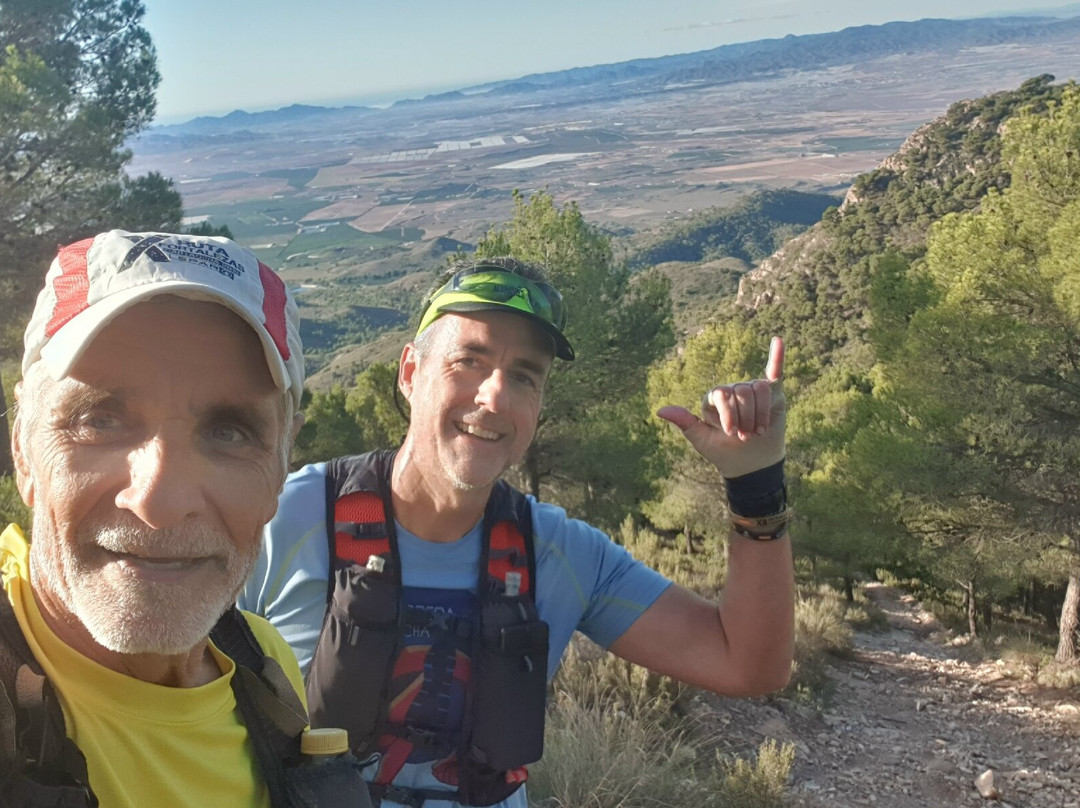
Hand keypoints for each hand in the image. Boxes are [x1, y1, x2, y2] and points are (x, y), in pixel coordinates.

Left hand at [657, 337, 784, 478]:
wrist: (750, 465)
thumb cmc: (723, 452)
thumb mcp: (702, 440)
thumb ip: (685, 424)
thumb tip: (659, 411)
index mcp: (714, 397)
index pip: (722, 393)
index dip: (729, 414)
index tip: (731, 434)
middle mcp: (733, 389)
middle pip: (743, 392)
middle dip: (746, 419)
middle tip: (745, 437)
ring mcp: (752, 391)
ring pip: (760, 389)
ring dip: (760, 415)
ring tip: (757, 431)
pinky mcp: (773, 394)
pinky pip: (775, 371)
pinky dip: (778, 357)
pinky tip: (778, 341)